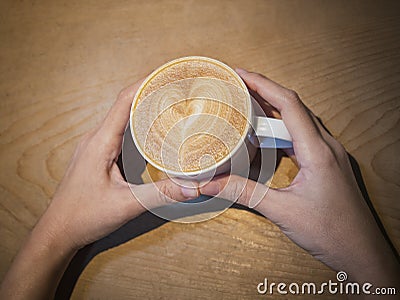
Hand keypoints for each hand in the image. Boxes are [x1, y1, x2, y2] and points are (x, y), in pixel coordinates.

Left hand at [41, 80, 195, 249]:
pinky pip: (118, 131)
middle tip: (174, 88)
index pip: (124, 102)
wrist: (58, 232)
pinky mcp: (97, 155)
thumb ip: (160, 194)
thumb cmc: (83, 216)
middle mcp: (96, 139)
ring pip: (121, 117)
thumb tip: (192, 186)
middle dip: (149, 92)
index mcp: (100, 142)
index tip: (166, 74)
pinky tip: (149, 130)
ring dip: (142, 107)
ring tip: (167, 103)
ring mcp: (95, 146)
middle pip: (124, 104)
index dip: (145, 84)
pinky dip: (135, 124)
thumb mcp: (126, 204)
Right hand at [199, 69, 399, 287]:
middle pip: (294, 107)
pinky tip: (267, 138)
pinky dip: (282, 131)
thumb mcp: (282, 211)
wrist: (362, 252)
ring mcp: (329, 154)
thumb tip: (210, 183)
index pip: (289, 104)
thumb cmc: (331, 232)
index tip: (241, 75)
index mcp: (318, 151)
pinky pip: (303, 137)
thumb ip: (245, 193)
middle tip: (239, 87)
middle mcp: (327, 146)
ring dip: (274, 111)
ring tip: (248, 106)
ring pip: (299, 121)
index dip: (263, 84)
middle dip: (265, 92)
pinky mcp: (327, 164)